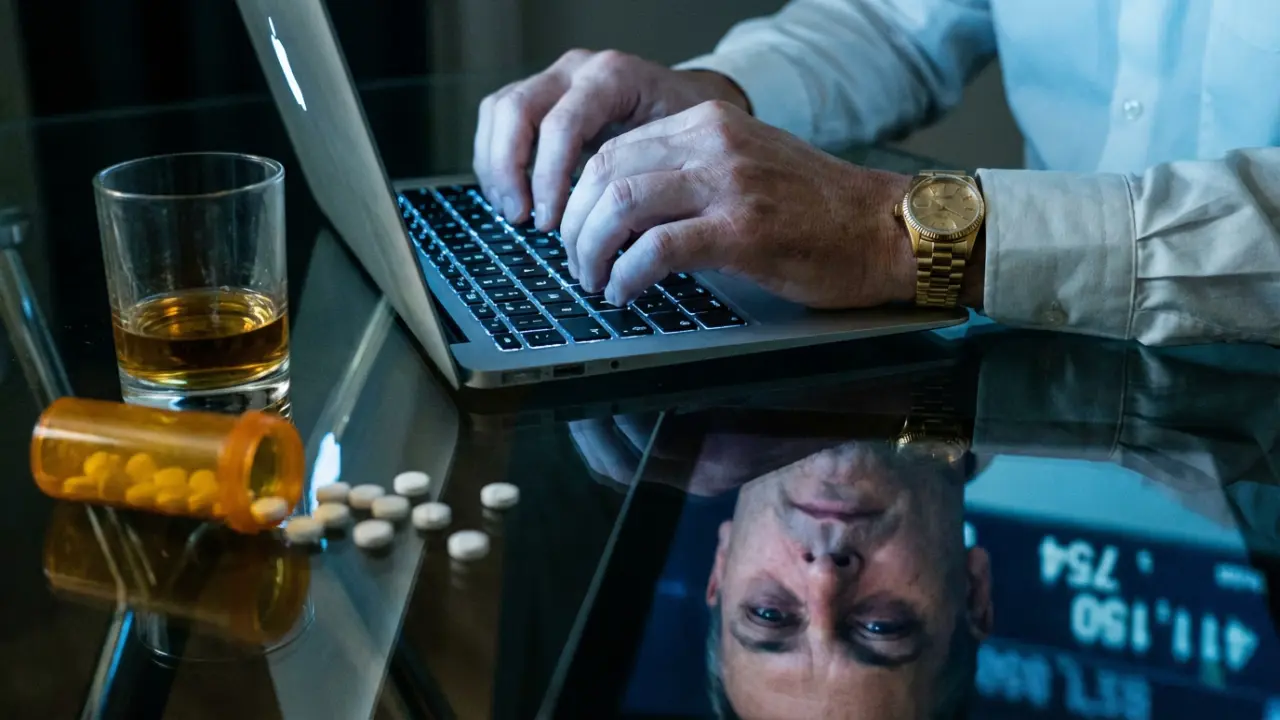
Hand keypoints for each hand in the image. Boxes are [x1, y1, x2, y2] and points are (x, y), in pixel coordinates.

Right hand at [473, 50, 748, 229]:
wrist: (694, 100)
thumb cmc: (690, 130)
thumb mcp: (680, 149)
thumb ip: (646, 180)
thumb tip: (616, 238)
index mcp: (612, 77)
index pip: (561, 126)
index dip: (548, 178)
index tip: (550, 223)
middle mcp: (577, 70)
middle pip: (516, 110)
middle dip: (510, 170)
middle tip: (522, 218)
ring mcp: (555, 78)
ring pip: (499, 110)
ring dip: (496, 166)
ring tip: (514, 212)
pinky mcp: (541, 94)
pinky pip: (498, 117)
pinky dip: (496, 158)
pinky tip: (512, 196)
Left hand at [558, 101, 918, 308]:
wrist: (886, 230)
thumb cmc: (821, 213)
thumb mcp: (746, 171)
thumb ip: (688, 177)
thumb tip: (622, 215)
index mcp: (710, 123)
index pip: (613, 147)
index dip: (579, 197)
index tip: (577, 233)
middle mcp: (714, 143)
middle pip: (605, 173)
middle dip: (576, 226)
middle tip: (578, 265)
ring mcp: (729, 184)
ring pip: (621, 204)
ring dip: (593, 251)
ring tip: (596, 281)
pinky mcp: (743, 231)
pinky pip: (656, 248)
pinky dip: (627, 275)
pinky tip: (626, 293)